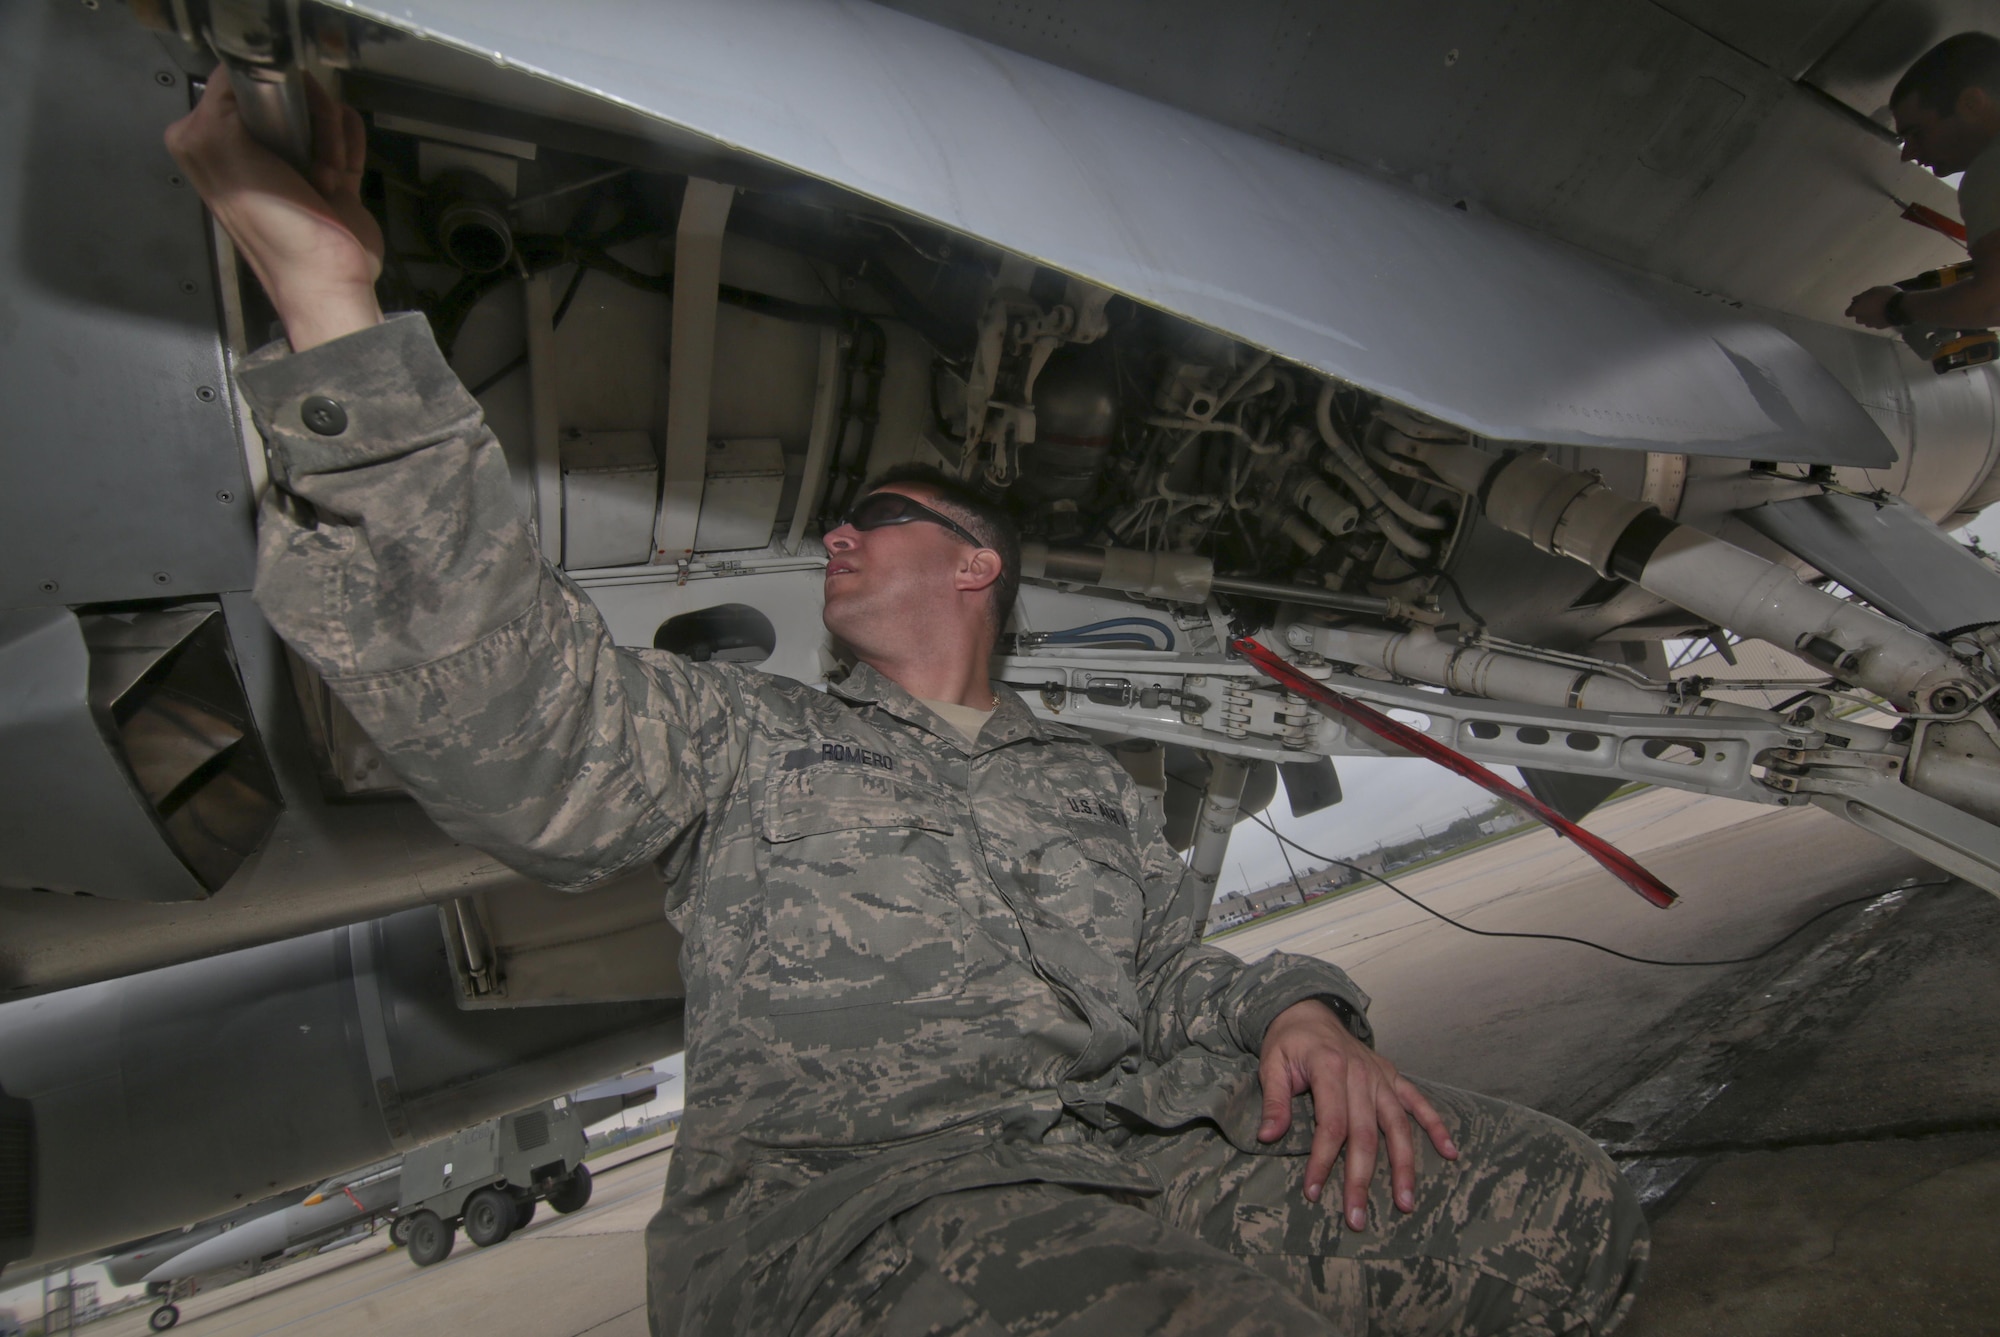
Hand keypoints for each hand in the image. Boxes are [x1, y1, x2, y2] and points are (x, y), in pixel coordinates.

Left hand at [165, 67, 383, 349]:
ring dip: (332, 144)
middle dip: (308, 122)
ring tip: (325, 184)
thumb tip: (244, 65)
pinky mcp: (330, 178)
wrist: (327, 282)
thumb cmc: (275, 227)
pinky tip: (340, 179)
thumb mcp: (225, 151)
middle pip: (286, 96)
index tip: (284, 120)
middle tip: (309, 164)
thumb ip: (221, 100)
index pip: (237, 83)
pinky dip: (350, 150)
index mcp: (208, 142)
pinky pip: (346, 138)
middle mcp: (245, 149)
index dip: (267, 92)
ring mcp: (290, 163)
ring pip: (321, 115)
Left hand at [1257, 999, 1456, 1230]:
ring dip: (1404, 1167)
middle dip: (1361, 1179)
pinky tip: (1450, 1152)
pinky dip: (1436, 1126)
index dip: (1322, 1161)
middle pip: (1365, 1135)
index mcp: (1330, 1069)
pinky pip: (1418, 1103)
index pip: (1331, 1125)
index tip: (1312, 1192)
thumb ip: (1274, 1101)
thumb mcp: (1271, 1064)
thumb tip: (1268, 1137)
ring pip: (1398, 1127)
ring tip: (1406, 1204)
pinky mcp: (1392, 1076)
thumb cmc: (1288, 1043)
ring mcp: (1381, 1076)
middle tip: (1357, 1219)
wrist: (1309, 1011)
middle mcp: (1362, 1074)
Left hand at [1846, 285, 1901, 329]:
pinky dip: (1878, 319)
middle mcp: (1861, 319)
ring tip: (1879, 309)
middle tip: (1871, 305)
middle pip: (1858, 317)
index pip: (1848, 312)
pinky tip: (1885, 313)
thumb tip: (1855, 299)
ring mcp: (1871, 324)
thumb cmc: (1884, 296)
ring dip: (1870, 316)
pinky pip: (1876, 323)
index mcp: (1857, 310)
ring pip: (1867, 321)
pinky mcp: (1880, 327)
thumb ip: (1862, 296)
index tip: (1860, 303)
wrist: (1900, 307)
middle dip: (1862, 313)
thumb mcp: (1873, 290)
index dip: (1853, 308)